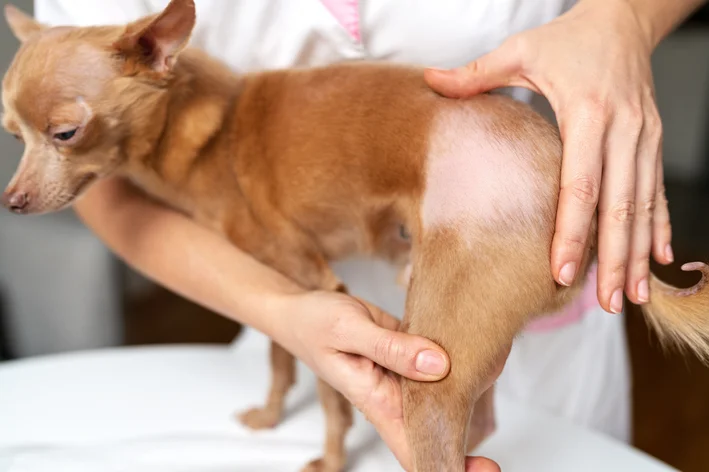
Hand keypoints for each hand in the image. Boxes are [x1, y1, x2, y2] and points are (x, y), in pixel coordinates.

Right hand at [275, 290, 500, 471]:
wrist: (300, 309)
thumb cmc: (313, 324)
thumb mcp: (349, 329)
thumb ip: (391, 348)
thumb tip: (439, 365)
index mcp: (378, 402)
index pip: (417, 453)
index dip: (452, 467)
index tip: (487, 466)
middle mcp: (394, 396)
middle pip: (437, 429)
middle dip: (470, 435)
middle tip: (499, 434)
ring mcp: (402, 375)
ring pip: (441, 394)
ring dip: (467, 391)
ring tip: (495, 371)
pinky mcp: (406, 353)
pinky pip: (435, 362)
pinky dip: (454, 360)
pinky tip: (476, 347)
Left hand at [424, 0, 673, 313]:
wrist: (623, 21)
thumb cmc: (568, 38)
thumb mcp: (521, 51)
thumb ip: (476, 73)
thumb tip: (429, 81)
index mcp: (588, 112)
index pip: (580, 183)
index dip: (572, 231)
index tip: (560, 271)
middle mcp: (623, 130)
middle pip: (618, 206)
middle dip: (612, 259)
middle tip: (604, 303)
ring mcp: (643, 138)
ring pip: (643, 206)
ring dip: (637, 254)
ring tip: (629, 296)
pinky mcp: (652, 142)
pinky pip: (657, 191)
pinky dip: (657, 227)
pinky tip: (655, 260)